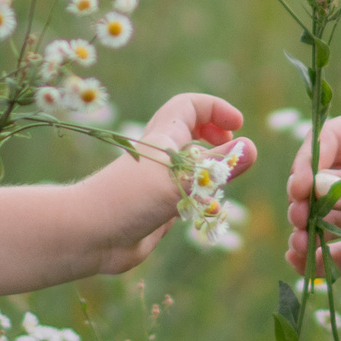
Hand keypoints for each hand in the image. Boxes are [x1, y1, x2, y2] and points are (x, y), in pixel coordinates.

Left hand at [76, 92, 254, 275]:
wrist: (90, 235)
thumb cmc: (131, 198)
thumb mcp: (182, 179)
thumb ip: (218, 166)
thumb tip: (250, 147)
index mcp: (164, 138)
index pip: (190, 106)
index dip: (216, 108)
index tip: (239, 124)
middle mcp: (161, 157)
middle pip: (191, 132)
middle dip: (216, 135)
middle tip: (234, 149)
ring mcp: (159, 184)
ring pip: (192, 169)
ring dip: (212, 173)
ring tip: (222, 187)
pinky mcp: (157, 210)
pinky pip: (187, 198)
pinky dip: (201, 201)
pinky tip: (205, 214)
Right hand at [283, 110, 340, 282]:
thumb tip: (309, 186)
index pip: (330, 140)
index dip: (308, 163)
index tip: (300, 188)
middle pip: (323, 182)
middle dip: (304, 200)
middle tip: (302, 220)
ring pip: (330, 219)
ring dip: (309, 232)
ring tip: (300, 248)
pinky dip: (327, 261)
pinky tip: (309, 267)